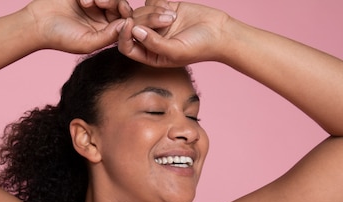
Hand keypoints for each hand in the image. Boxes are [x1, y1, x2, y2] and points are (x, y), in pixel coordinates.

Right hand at [25, 0, 132, 52]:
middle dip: (116, 3)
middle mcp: (102, 18)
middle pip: (121, 6)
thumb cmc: (61, 38)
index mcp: (105, 32)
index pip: (125, 23)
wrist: (37, 23)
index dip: (128, 16)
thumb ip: (109, 36)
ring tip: (88, 2)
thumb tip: (128, 25)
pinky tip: (82, 0)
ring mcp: (94, 4)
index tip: (123, 13)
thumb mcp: (87, 42)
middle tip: (102, 3)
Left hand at [117, 0, 231, 66]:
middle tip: (167, 21)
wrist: (219, 32)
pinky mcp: (163, 10)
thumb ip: (153, 44)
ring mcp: (156, 24)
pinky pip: (151, 1)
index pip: (126, 46)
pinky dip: (159, 3)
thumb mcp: (175, 51)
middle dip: (146, 20)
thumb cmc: (199, 47)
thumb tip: (134, 31)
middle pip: (133, 26)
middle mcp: (149, 40)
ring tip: (173, 17)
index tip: (129, 23)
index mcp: (149, 56)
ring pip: (141, 12)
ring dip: (155, 11)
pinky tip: (173, 10)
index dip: (123, 34)